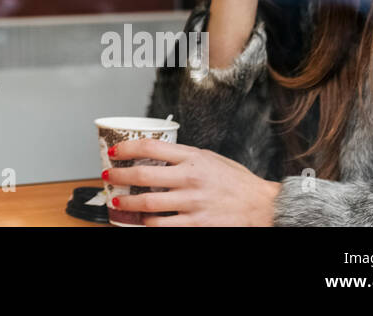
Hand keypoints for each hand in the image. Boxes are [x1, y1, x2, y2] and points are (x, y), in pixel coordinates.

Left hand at [105, 137, 280, 225]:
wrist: (264, 206)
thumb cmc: (237, 182)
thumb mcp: (211, 159)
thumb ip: (185, 158)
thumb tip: (156, 156)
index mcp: (193, 158)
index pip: (150, 146)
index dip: (126, 148)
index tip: (114, 151)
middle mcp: (190, 179)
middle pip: (142, 176)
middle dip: (119, 176)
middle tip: (108, 176)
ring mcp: (193, 203)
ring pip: (148, 205)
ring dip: (128, 204)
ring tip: (120, 203)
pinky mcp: (197, 225)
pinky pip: (164, 226)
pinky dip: (149, 224)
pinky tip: (143, 221)